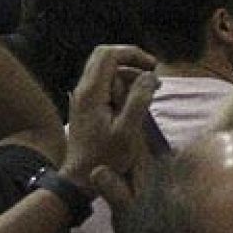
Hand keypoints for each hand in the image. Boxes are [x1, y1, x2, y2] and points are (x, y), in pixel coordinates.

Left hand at [64, 46, 158, 190]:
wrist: (79, 178)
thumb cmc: (105, 158)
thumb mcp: (127, 131)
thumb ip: (138, 100)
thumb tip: (149, 76)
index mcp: (91, 92)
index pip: (109, 55)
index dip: (132, 54)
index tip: (153, 67)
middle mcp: (83, 90)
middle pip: (104, 58)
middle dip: (130, 61)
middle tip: (151, 75)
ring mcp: (82, 98)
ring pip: (104, 71)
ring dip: (127, 75)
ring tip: (149, 91)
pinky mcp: (85, 107)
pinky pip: (103, 85)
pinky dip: (120, 86)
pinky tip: (135, 102)